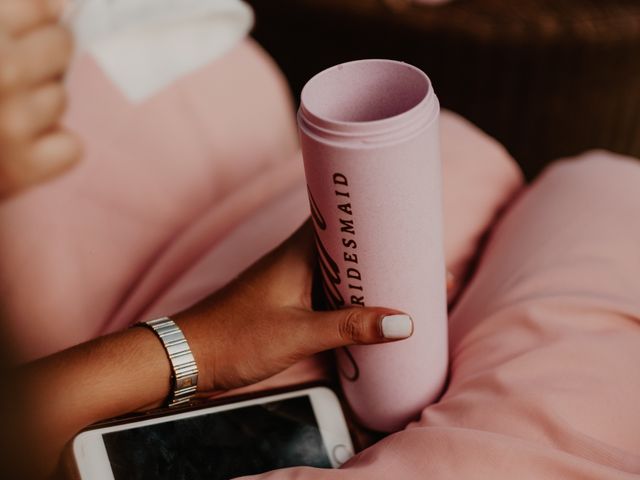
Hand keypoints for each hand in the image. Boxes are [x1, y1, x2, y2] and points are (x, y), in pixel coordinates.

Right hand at [0, 0, 80, 198]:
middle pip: (61, 44)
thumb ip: (11, 13)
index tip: (12, 36)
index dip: (31, 20)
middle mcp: (2, 73)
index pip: (40, 7)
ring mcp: (11, 121)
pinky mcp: (24, 165)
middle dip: (42, 58)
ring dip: (39, 105)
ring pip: (61, 97)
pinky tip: (22, 148)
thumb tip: (60, 7)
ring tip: (0, 114)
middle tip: (6, 78)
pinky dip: (53, 150)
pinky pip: (71, 148)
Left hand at [175, 221, 413, 392]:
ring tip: (409, 283)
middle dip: (384, 251)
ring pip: (343, 272)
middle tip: (422, 257)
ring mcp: (294, 282)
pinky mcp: (290, 304)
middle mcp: (298, 259)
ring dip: (370, 277)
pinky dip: (354, 299)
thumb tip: (404, 323)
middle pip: (350, 246)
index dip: (376, 215)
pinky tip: (373, 313)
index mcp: (299, 251)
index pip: (343, 218)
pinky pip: (332, 294)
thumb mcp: (298, 333)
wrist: (187, 358)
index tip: (410, 219)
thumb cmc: (234, 338)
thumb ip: (350, 327)